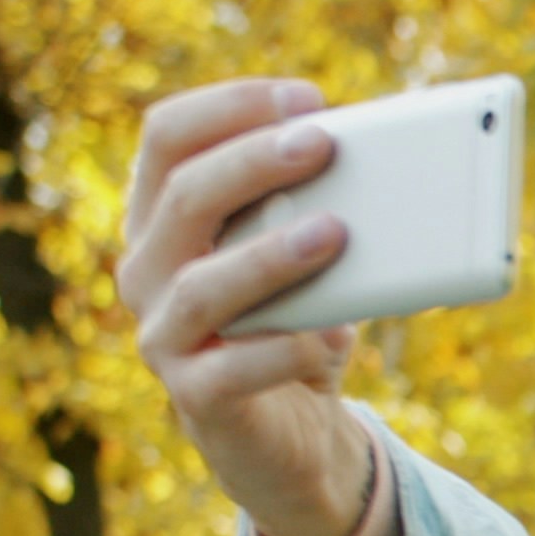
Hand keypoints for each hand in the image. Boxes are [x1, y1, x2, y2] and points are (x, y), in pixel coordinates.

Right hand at [116, 78, 371, 535]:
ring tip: (336, 231)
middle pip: (182, 198)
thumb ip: (320, 214)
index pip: (166, 138)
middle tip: (322, 142)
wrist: (299, 439)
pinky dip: (283, 348)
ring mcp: (163, 338)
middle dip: (253, 162)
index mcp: (163, 220)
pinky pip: (233, 369)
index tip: (304, 96)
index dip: (229, 107)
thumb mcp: (309, 264)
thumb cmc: (299, 328)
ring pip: (203, 285)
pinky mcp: (198, 401)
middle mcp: (147, 271)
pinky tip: (327, 337)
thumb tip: (387, 171)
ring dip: (271, 254)